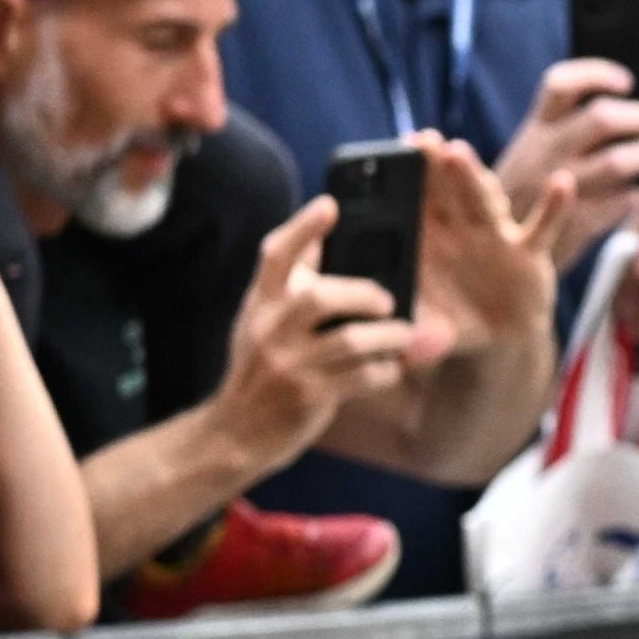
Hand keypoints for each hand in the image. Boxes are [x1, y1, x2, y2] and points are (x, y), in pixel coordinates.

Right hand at [211, 197, 447, 469]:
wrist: (235, 433)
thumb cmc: (260, 369)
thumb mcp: (261, 322)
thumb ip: (291, 285)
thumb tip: (322, 237)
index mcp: (260, 304)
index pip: (275, 256)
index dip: (303, 228)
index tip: (329, 205)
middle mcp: (270, 331)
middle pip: (319, 298)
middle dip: (363, 294)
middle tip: (386, 301)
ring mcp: (289, 366)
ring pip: (350, 341)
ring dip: (388, 336)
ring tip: (403, 334)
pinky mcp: (310, 397)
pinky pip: (362, 377)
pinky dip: (385, 371)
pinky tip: (389, 368)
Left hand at [408, 133, 567, 352]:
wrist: (499, 337)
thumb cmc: (456, 323)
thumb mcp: (430, 330)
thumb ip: (417, 334)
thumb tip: (402, 355)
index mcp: (430, 241)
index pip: (414, 204)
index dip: (405, 181)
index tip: (394, 154)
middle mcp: (460, 231)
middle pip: (445, 193)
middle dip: (433, 166)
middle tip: (422, 140)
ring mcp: (496, 238)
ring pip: (483, 203)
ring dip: (472, 177)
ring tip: (458, 153)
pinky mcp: (529, 254)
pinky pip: (543, 228)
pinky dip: (554, 207)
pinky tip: (562, 183)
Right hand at [497, 60, 638, 254]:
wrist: (497, 253)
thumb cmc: (526, 197)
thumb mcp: (530, 156)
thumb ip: (566, 133)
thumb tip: (626, 110)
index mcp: (534, 131)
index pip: (562, 84)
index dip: (598, 74)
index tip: (627, 82)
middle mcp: (545, 154)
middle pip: (601, 118)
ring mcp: (561, 189)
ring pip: (618, 161)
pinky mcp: (579, 223)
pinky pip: (624, 199)